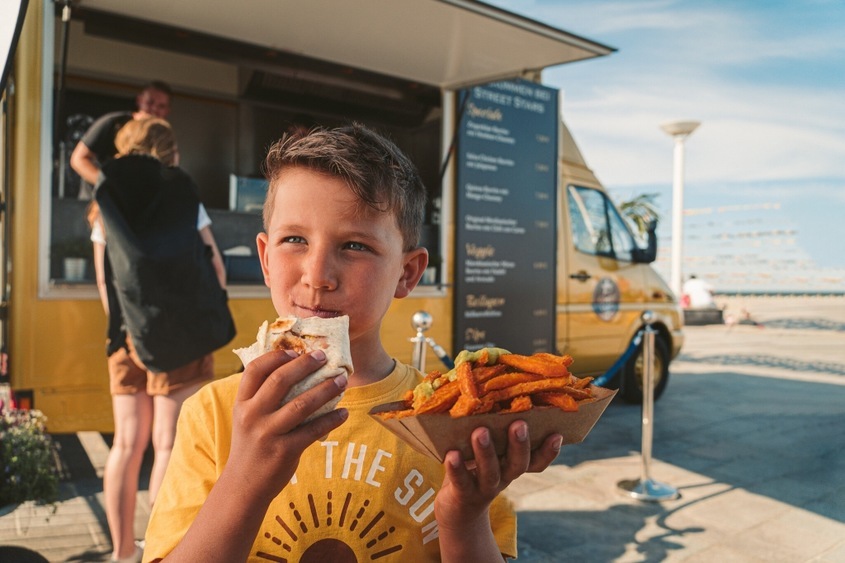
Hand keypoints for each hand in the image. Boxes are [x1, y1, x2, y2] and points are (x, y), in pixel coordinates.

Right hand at [225, 349, 347, 502]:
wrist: (243, 486)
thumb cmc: (251, 446)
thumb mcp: (247, 419)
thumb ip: (261, 398)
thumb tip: (293, 370)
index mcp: (242, 404)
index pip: (254, 370)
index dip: (276, 356)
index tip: (295, 351)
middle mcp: (252, 415)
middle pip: (280, 381)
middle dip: (304, 365)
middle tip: (324, 357)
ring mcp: (268, 433)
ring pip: (301, 404)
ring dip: (325, 390)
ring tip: (342, 381)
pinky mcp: (284, 451)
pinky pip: (313, 430)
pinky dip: (331, 419)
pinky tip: (344, 413)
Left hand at [435, 421, 562, 529]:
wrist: (457, 508)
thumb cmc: (474, 467)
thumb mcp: (488, 449)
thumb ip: (492, 428)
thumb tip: (491, 389)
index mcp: (513, 464)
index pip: (537, 461)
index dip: (548, 451)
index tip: (557, 434)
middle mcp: (504, 477)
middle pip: (517, 464)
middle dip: (519, 444)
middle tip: (519, 424)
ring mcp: (485, 488)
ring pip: (490, 472)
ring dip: (486, 452)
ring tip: (480, 432)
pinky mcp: (464, 495)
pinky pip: (461, 482)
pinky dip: (457, 468)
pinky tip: (452, 454)